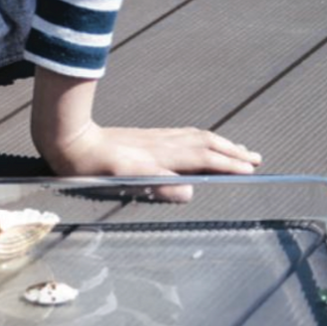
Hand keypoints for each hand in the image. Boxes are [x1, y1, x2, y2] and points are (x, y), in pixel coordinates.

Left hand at [30, 68, 260, 200]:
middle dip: (232, 151)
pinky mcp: (145, 137)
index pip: (204, 159)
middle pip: (206, 144)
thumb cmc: (93, 166)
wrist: (70, 141)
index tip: (251, 169)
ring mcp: (154, 138)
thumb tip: (190, 191)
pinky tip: (200, 141)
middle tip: (256, 158)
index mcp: (162, 156)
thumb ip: (157, 185)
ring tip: (237, 148)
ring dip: (220, 143)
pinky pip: (183, 134)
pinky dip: (201, 138)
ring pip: (196, 137)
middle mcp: (163, 144)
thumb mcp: (123, 181)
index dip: (229, 164)